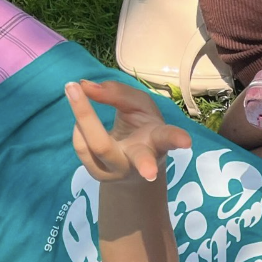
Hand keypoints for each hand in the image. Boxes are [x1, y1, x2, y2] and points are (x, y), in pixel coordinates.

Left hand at [65, 79, 190, 183]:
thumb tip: (84, 86)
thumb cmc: (140, 127)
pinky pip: (81, 146)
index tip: (187, 142)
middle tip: (149, 172)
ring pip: (97, 146)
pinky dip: (78, 126)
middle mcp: (140, 161)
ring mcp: (118, 172)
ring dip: (82, 114)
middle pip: (138, 159)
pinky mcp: (98, 176)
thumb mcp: (137, 105)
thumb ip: (117, 92)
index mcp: (157, 141)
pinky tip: (82, 121)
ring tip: (74, 90)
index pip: (167, 138)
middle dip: (144, 164)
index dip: (177, 138)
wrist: (131, 164)